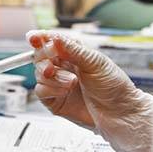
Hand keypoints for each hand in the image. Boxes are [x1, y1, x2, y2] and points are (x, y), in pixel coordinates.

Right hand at [29, 32, 152, 151]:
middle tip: (52, 65)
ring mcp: (58, 84)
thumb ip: (73, 50)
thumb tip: (55, 37)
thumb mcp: (95, 63)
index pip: (52, 42)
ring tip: (70, 82)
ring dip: (52, 77)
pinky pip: (41, 91)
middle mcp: (65, 67)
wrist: (119, 114)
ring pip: (39, 74)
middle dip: (43, 59)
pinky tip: (65, 91)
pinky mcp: (55, 101)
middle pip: (40, 57)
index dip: (40, 39)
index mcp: (74, 54)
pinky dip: (51, 89)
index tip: (33, 38)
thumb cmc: (114, 87)